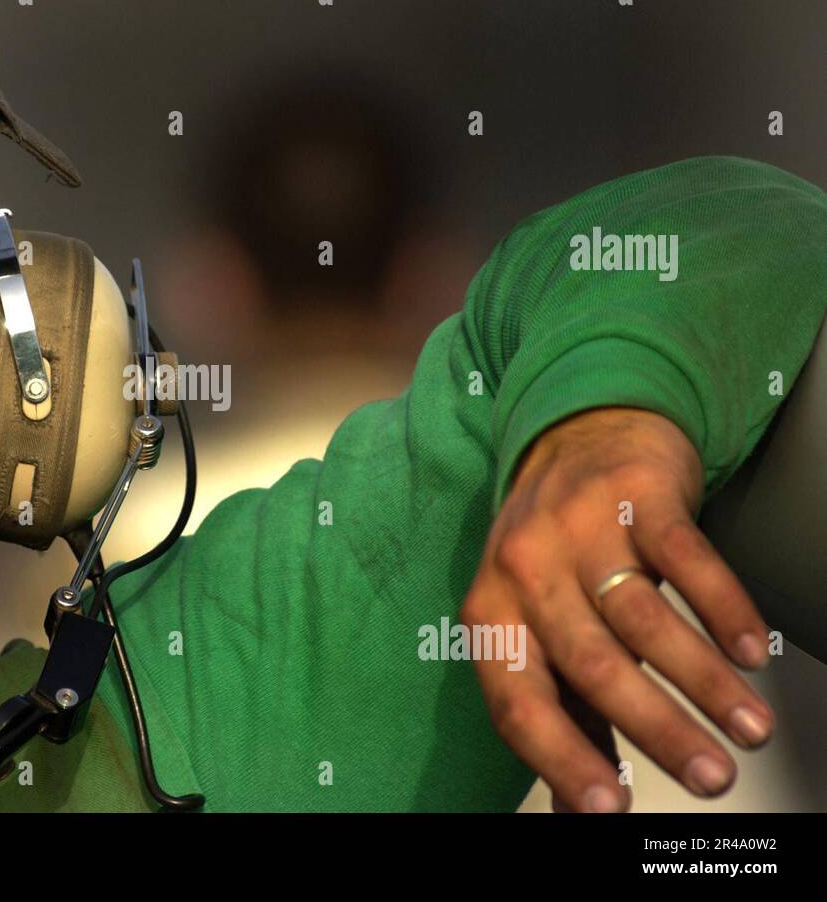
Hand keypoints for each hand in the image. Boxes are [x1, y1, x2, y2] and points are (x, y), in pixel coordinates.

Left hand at [460, 406, 774, 811]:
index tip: (609, 808)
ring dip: (703, 681)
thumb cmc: (555, 550)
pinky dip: (725, 609)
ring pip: (643, 618)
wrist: (575, 433)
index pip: (516, 701)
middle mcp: (525, 570)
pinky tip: (751, 650)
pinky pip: (686, 558)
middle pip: (591, 664)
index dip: (560, 758)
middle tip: (711, 777)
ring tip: (749, 728)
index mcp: (490, 613)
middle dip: (657, 730)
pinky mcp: (634, 494)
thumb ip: (562, 707)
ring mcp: (579, 527)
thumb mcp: (535, 623)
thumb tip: (587, 805)